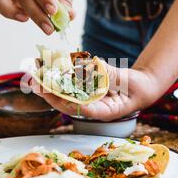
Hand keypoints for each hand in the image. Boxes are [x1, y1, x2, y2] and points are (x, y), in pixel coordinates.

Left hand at [32, 63, 161, 120]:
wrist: (142, 86)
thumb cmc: (138, 88)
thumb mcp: (129, 82)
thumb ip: (112, 76)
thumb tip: (94, 65)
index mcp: (104, 111)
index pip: (85, 110)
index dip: (70, 104)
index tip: (56, 96)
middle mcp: (92, 107)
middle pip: (68, 103)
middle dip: (51, 94)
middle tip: (36, 83)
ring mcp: (87, 98)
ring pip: (64, 94)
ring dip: (49, 84)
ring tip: (35, 71)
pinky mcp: (85, 89)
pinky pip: (69, 84)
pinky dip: (58, 76)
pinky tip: (46, 66)